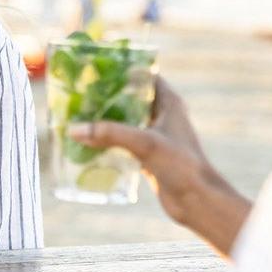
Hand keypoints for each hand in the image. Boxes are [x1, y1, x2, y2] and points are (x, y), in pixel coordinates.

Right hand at [67, 77, 227, 227]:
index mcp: (168, 102)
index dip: (120, 70)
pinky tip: (86, 142)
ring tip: (77, 115)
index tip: (94, 69)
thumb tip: (73, 129)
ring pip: (124, 121)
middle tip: (78, 93)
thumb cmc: (181, 166)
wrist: (198, 201)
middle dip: (105, 96)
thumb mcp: (145, 144)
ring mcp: (154, 136)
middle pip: (128, 98)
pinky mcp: (147, 155)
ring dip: (103, 119)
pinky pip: (122, 142)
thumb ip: (110, 134)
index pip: (142, 76)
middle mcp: (161, 115)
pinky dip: (106, 140)